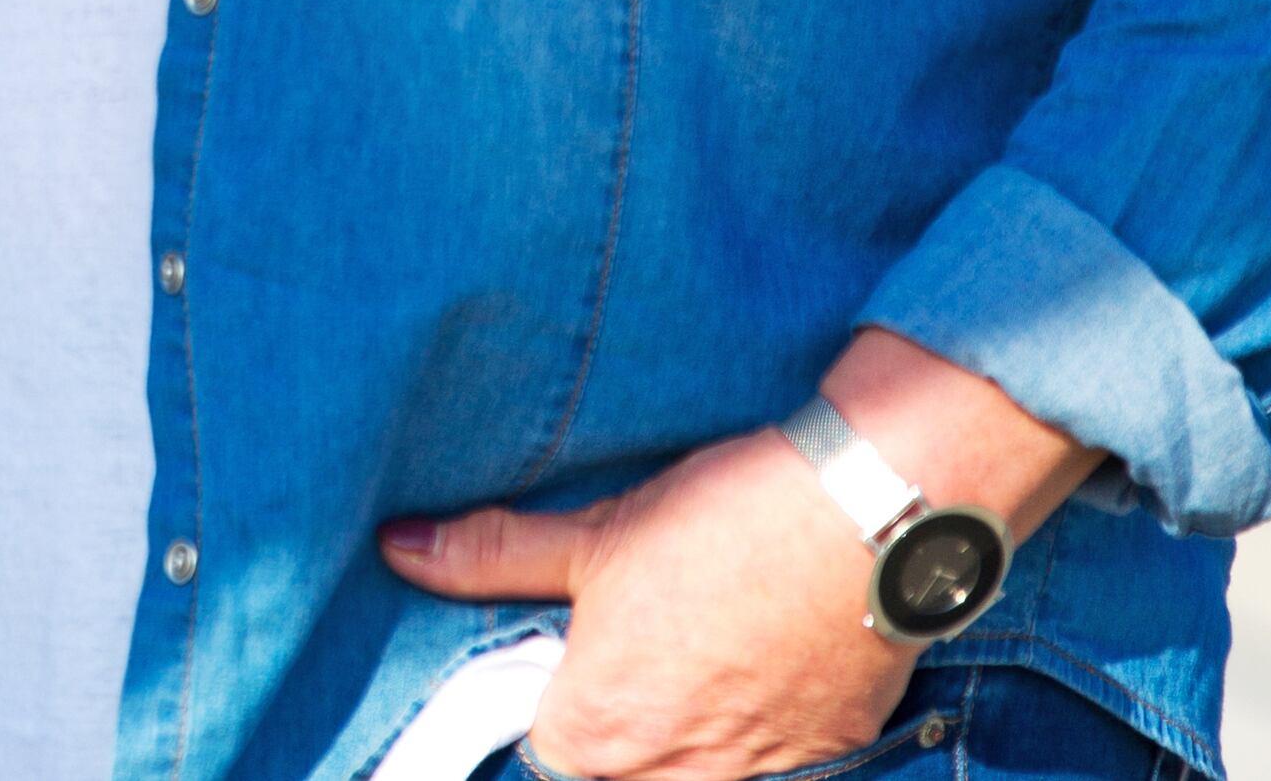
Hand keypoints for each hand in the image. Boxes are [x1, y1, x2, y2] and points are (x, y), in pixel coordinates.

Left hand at [381, 424, 904, 780]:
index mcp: (597, 736)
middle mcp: (670, 777)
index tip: (568, 668)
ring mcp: (753, 779)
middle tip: (639, 647)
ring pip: (684, 773)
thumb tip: (402, 547)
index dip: (548, 712)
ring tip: (696, 652)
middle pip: (612, 771)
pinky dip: (747, 735)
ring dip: (679, 734)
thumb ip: (492, 556)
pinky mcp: (823, 762)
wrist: (868, 516)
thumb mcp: (593, 534)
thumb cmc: (724, 523)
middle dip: (613, 726)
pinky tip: (752, 671)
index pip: (540, 758)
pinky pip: (760, 768)